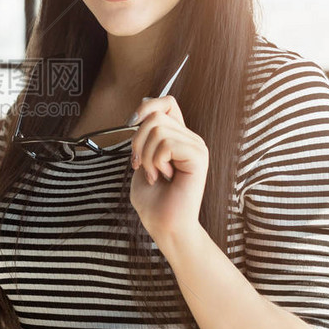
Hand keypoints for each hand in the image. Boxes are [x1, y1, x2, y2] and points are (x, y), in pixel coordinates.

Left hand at [129, 95, 208, 244]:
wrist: (164, 225)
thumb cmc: (152, 200)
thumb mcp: (141, 159)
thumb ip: (144, 135)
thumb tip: (142, 104)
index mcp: (178, 137)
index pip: (166, 102)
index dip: (147, 106)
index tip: (131, 124)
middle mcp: (190, 138)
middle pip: (155, 115)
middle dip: (137, 141)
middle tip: (142, 165)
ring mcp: (196, 146)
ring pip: (158, 129)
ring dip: (146, 156)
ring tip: (154, 174)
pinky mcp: (198, 156)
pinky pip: (166, 144)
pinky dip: (156, 162)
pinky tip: (164, 177)